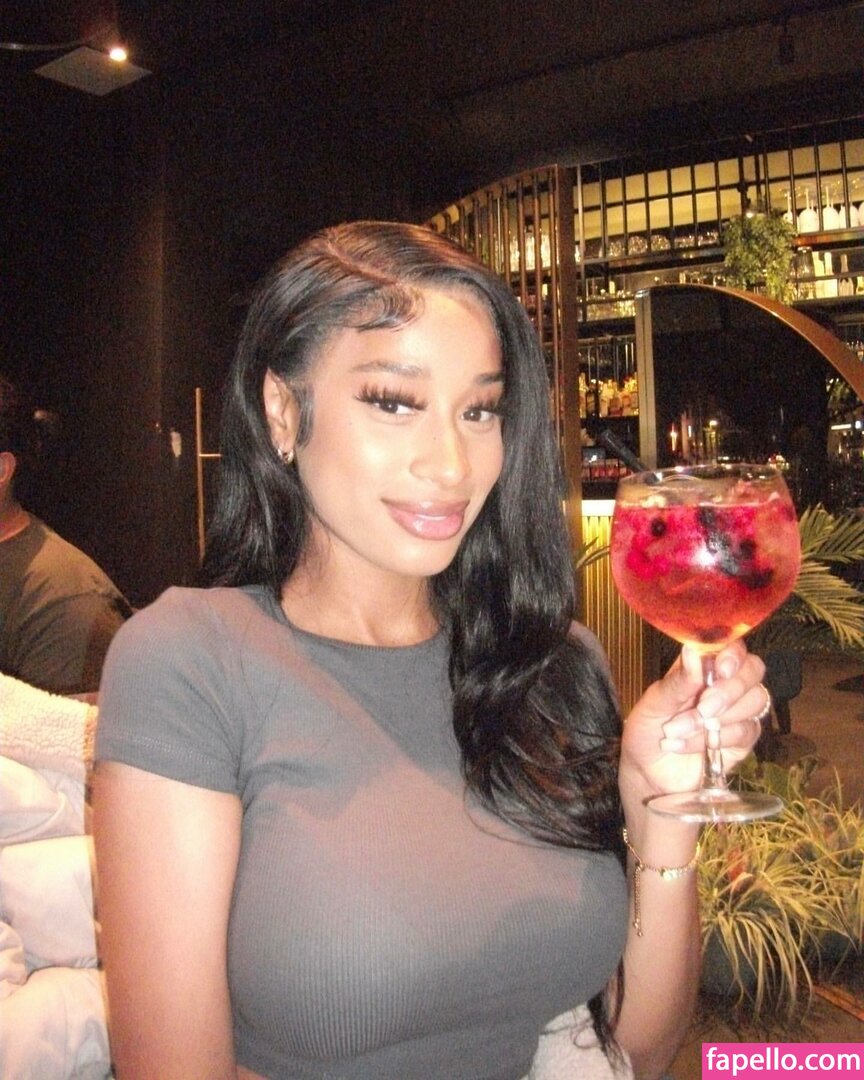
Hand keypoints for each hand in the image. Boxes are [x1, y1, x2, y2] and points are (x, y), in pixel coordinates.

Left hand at [619, 642, 766, 800]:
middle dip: (729, 690)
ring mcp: (737, 711)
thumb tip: (693, 651)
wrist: (648, 772)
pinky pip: (745, 731)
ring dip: (717, 718)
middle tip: (702, 709)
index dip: (733, 655)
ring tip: (678, 731)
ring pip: (754, 701)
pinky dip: (714, 739)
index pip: (733, 647)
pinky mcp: (742, 739)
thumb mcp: (653, 704)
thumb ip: (677, 681)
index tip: (720, 670)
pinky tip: (684, 745)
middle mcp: (724, 684)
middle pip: (753, 671)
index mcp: (702, 667)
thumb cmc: (647, 730)